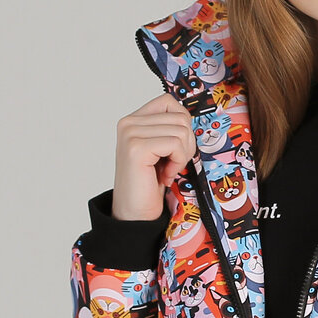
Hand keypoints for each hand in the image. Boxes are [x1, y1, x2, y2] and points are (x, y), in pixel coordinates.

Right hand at [111, 94, 195, 220]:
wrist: (135, 214)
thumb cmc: (149, 183)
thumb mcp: (161, 149)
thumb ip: (169, 128)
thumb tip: (188, 116)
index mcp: (134, 120)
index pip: (170, 103)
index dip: (182, 126)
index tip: (173, 149)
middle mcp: (129, 123)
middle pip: (180, 117)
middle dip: (186, 144)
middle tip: (172, 164)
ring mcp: (130, 134)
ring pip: (182, 130)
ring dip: (182, 155)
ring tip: (167, 170)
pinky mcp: (136, 148)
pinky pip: (176, 144)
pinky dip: (177, 162)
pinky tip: (165, 175)